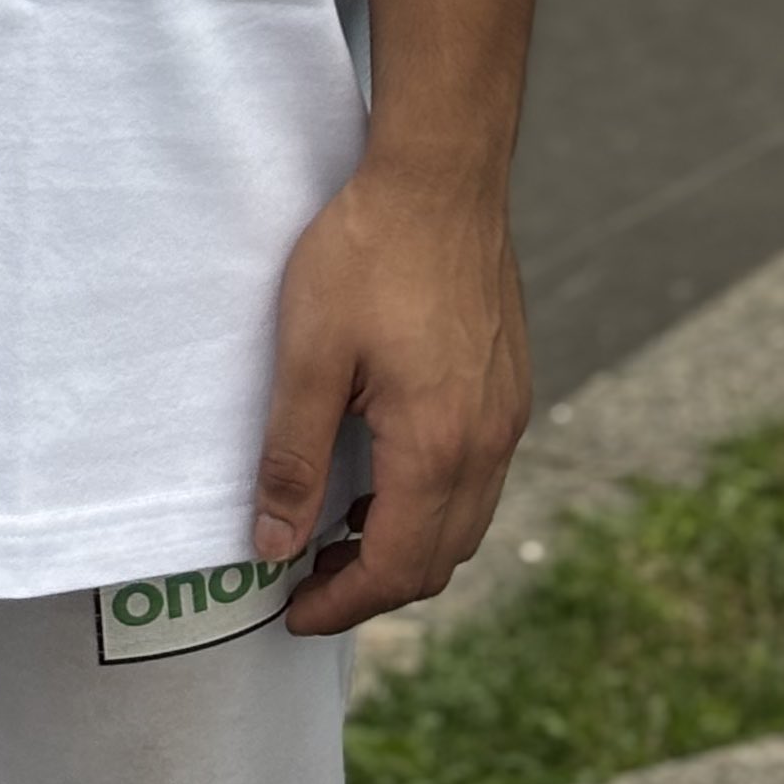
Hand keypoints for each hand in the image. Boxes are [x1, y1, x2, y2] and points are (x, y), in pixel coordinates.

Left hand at [258, 163, 529, 633]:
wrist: (441, 174)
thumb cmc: (370, 251)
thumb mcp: (309, 351)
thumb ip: (292, 454)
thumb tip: (274, 544)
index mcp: (437, 446)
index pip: (397, 567)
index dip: (343, 602)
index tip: (294, 609)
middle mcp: (488, 443)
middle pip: (439, 558)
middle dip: (375, 584)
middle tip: (310, 580)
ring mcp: (507, 413)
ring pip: (466, 520)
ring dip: (408, 545)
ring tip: (341, 531)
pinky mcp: (510, 384)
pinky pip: (479, 475)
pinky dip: (434, 501)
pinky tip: (387, 472)